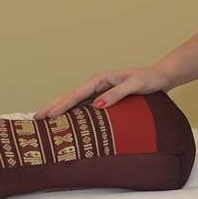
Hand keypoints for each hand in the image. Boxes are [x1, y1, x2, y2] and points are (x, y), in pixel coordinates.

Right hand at [35, 66, 173, 118]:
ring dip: (61, 109)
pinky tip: (68, 121)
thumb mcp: (133, 85)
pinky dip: (74, 112)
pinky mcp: (105, 97)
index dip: (61, 105)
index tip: (48, 114)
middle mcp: (97, 84)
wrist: (160, 77)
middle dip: (53, 106)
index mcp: (101, 79)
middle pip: (71, 96)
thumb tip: (96, 105)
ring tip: (45, 120)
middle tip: (36, 118)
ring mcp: (100, 90)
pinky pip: (85, 105)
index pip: (76, 94)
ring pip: (75, 101)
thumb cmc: (148, 79)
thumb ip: (116, 94)